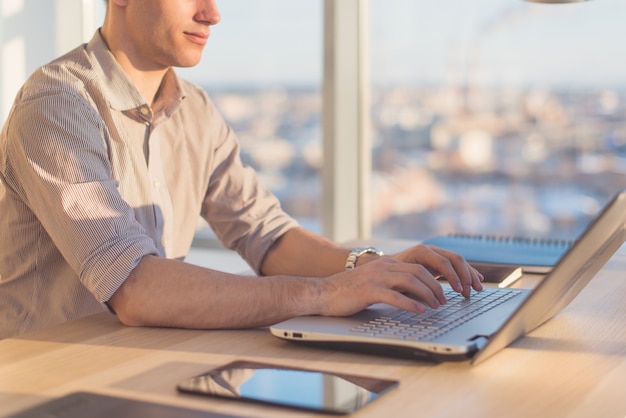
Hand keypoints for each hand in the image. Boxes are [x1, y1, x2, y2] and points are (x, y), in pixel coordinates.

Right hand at [318, 256, 449, 316]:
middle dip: (436, 286)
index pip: (418, 267)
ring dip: (428, 295)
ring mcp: (376, 278)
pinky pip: (395, 296)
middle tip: (444, 301)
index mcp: (386, 264)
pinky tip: (419, 311)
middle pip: (418, 272)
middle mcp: (383, 267)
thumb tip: (414, 294)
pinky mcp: (368, 291)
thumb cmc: (348, 292)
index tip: (443, 292)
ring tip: (436, 306)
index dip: (434, 279)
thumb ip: (392, 283)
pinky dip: (411, 304)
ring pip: (410, 281)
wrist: (322, 293)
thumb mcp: (373, 282)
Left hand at [391, 244, 482, 297]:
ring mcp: (435, 253)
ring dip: (469, 275)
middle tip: (470, 292)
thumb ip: (413, 286)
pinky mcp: (438, 260)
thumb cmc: (391, 275)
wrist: (384, 266)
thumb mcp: (400, 281)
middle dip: (465, 276)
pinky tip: (476, 280)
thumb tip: (427, 299)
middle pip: (455, 259)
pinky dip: (467, 272)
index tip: (459, 290)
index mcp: (421, 252)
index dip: (453, 276)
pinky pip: (456, 264)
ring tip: (477, 288)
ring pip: (458, 261)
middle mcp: (430, 250)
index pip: (443, 262)